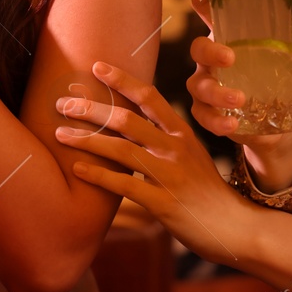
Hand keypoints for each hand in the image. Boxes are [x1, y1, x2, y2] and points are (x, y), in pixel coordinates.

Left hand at [54, 60, 257, 267]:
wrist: (232, 225)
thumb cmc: (206, 191)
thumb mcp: (191, 155)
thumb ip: (165, 139)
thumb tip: (130, 125)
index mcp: (182, 132)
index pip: (149, 97)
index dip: (122, 80)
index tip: (96, 66)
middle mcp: (176, 148)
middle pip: (127, 120)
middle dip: (92, 109)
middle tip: (63, 104)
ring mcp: (170, 175)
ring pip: (122, 150)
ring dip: (87, 140)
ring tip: (59, 134)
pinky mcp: (163, 203)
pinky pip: (124, 185)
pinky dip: (98, 175)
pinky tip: (77, 169)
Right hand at [187, 0, 291, 178]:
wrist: (278, 126)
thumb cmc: (282, 81)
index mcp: (231, 38)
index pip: (212, 14)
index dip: (202, 1)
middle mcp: (213, 60)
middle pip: (198, 48)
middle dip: (209, 51)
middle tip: (230, 58)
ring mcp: (207, 86)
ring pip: (197, 85)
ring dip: (216, 92)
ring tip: (239, 99)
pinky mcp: (208, 112)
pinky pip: (201, 115)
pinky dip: (215, 120)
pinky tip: (231, 124)